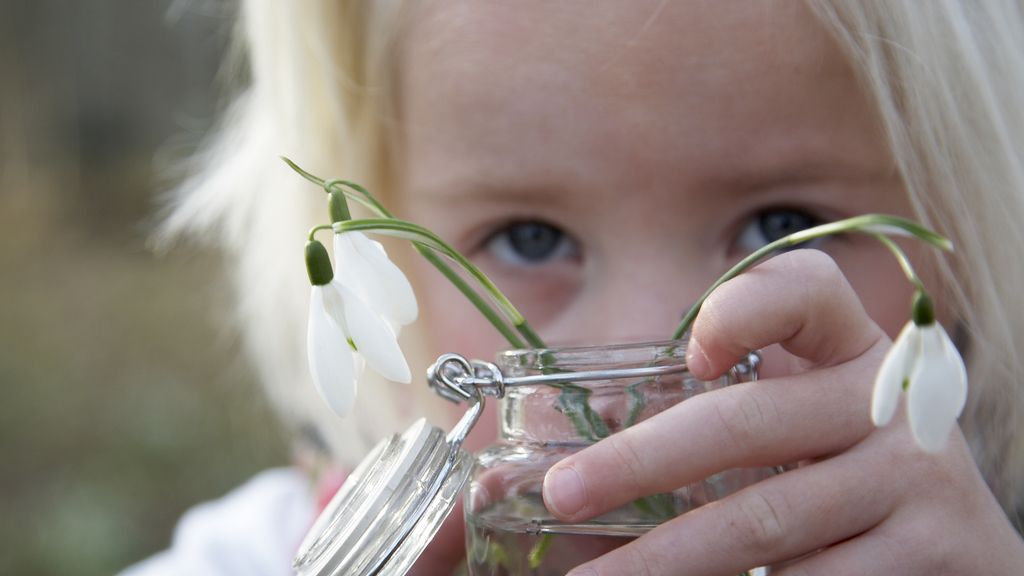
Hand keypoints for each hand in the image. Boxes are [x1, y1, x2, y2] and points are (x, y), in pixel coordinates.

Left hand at [542, 250, 1023, 574]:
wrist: (959, 545)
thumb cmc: (845, 472)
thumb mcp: (804, 421)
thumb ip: (728, 417)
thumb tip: (584, 470)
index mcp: (850, 349)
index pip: (806, 290)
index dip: (743, 310)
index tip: (689, 355)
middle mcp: (885, 404)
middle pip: (746, 421)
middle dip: (639, 463)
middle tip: (564, 495)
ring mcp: (916, 478)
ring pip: (761, 522)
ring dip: (665, 558)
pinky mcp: (935, 551)